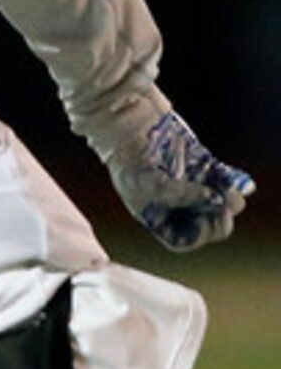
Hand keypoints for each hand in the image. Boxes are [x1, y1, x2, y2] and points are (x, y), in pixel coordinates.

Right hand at [109, 111, 253, 250]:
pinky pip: (224, 179)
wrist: (130, 129)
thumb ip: (182, 195)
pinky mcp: (202, 167)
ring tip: (230, 189)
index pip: (184, 239)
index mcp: (157, 218)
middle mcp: (176, 206)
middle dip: (218, 216)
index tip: (210, 219)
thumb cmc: (130, 162)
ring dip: (229, 198)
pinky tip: (238, 180)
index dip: (201, 234)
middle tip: (224, 204)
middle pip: (205, 222)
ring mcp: (191, 186)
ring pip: (219, 202)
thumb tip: (214, 199)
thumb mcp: (150, 185)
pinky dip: (234, 181)